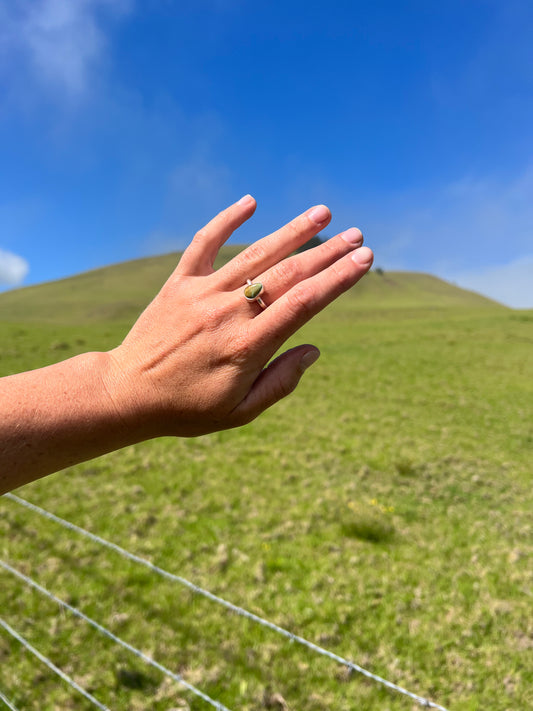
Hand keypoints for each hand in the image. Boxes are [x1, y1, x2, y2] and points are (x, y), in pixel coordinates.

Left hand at [107, 195, 372, 437]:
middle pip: (287, 273)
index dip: (338, 278)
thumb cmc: (187, 408)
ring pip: (255, 254)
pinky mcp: (179, 283)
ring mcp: (202, 293)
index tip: (364, 259)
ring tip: (322, 213)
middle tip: (357, 235)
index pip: (304, 303)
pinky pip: (204, 244)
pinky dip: (226, 221)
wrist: (126, 393)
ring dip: (292, 231)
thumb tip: (313, 349)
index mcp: (247, 346)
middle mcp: (228, 312)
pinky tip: (250, 201)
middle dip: (327, 253)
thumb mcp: (239, 412)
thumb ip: (280, 382)